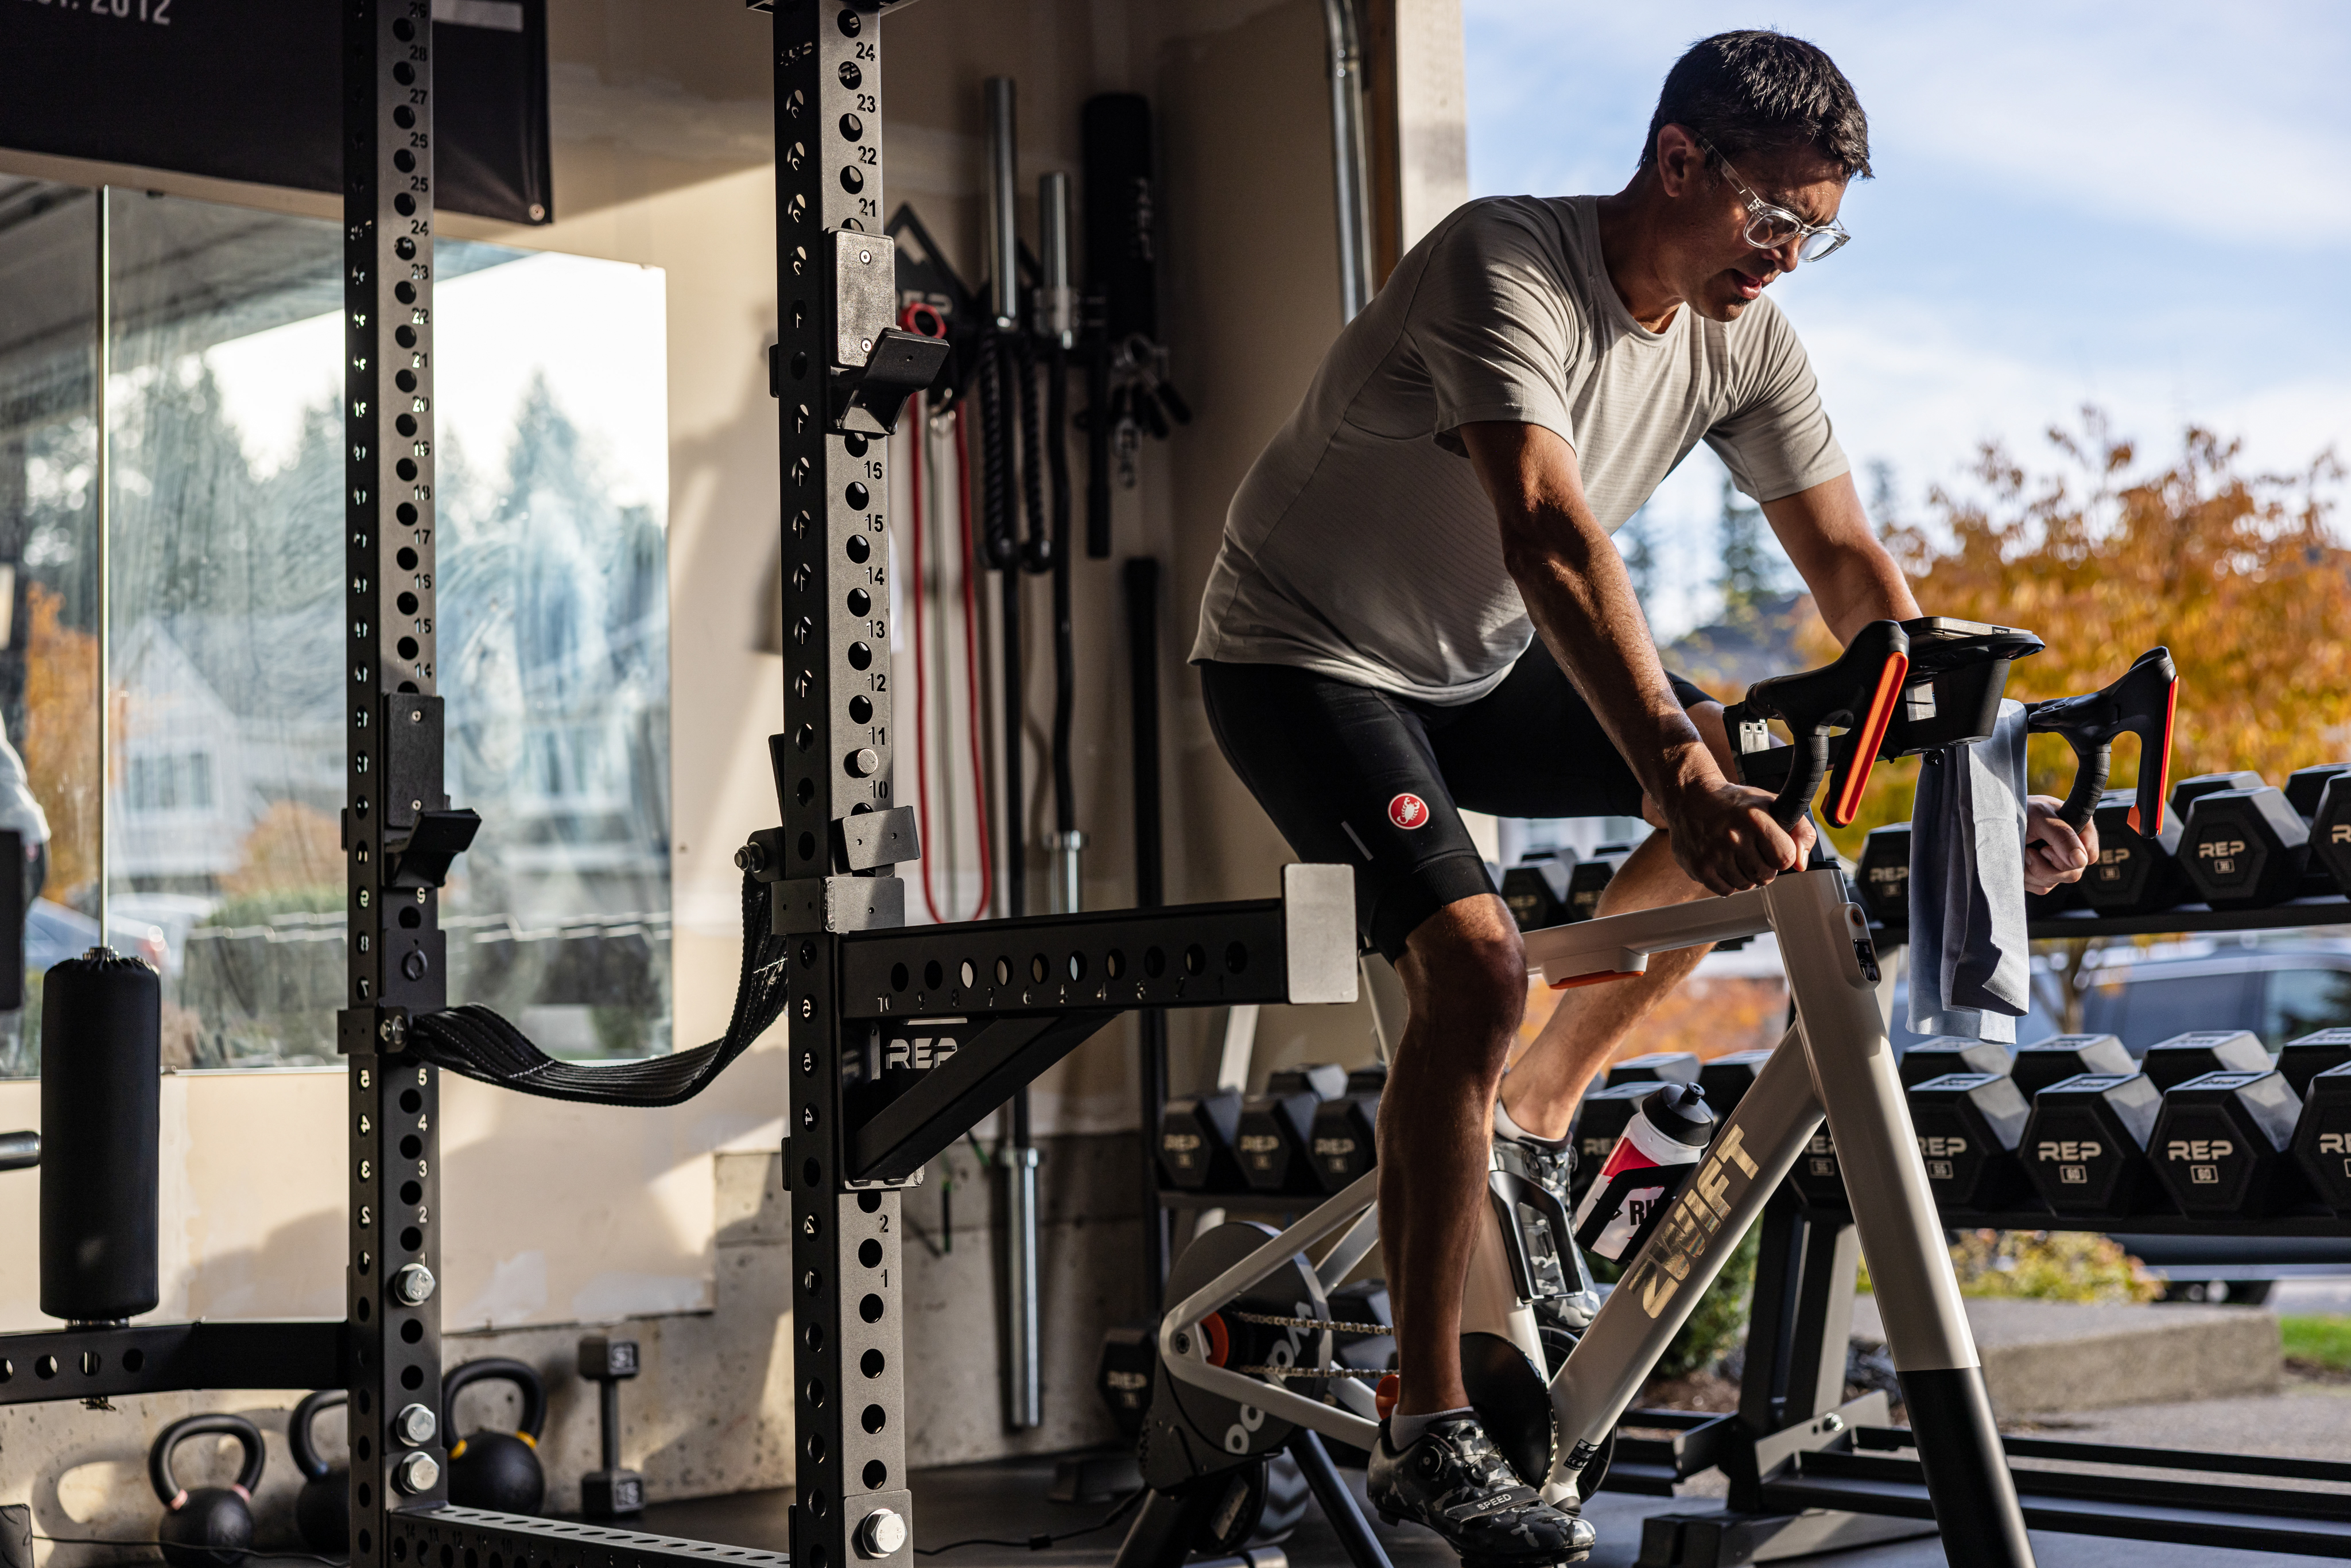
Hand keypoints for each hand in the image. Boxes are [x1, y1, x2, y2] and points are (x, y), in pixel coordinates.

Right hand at [1646, 773, 1815, 895]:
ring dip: (1745, 874)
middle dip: (1764, 867)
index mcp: (1755, 819)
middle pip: (1766, 876)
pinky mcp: (1699, 867)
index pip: (1785, 858)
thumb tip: (1801, 865)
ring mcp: (1714, 854)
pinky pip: (1726, 890)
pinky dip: (1728, 881)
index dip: (1782, 855)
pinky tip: (1723, 862)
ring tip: (1736, 854)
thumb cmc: (1735, 803)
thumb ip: (1800, 831)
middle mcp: (1733, 837)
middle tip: (1753, 850)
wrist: (1691, 797)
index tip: (1773, 846)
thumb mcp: (1772, 804)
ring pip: (1746, 885)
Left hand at [2024, 795, 2097, 894]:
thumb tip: (2081, 861)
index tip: (2046, 846)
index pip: (2088, 856)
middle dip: (2046, 865)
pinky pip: (2041, 888)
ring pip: (2053, 882)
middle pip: (2072, 874)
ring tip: (2024, 851)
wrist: (1998, 819)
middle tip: (2031, 850)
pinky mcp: (2043, 876)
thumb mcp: (2040, 816)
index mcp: (2079, 830)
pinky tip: (2021, 861)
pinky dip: (2026, 878)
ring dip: (2032, 870)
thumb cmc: (2021, 810)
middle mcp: (2072, 849)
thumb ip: (2062, 836)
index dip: (2068, 856)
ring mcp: (2058, 864)